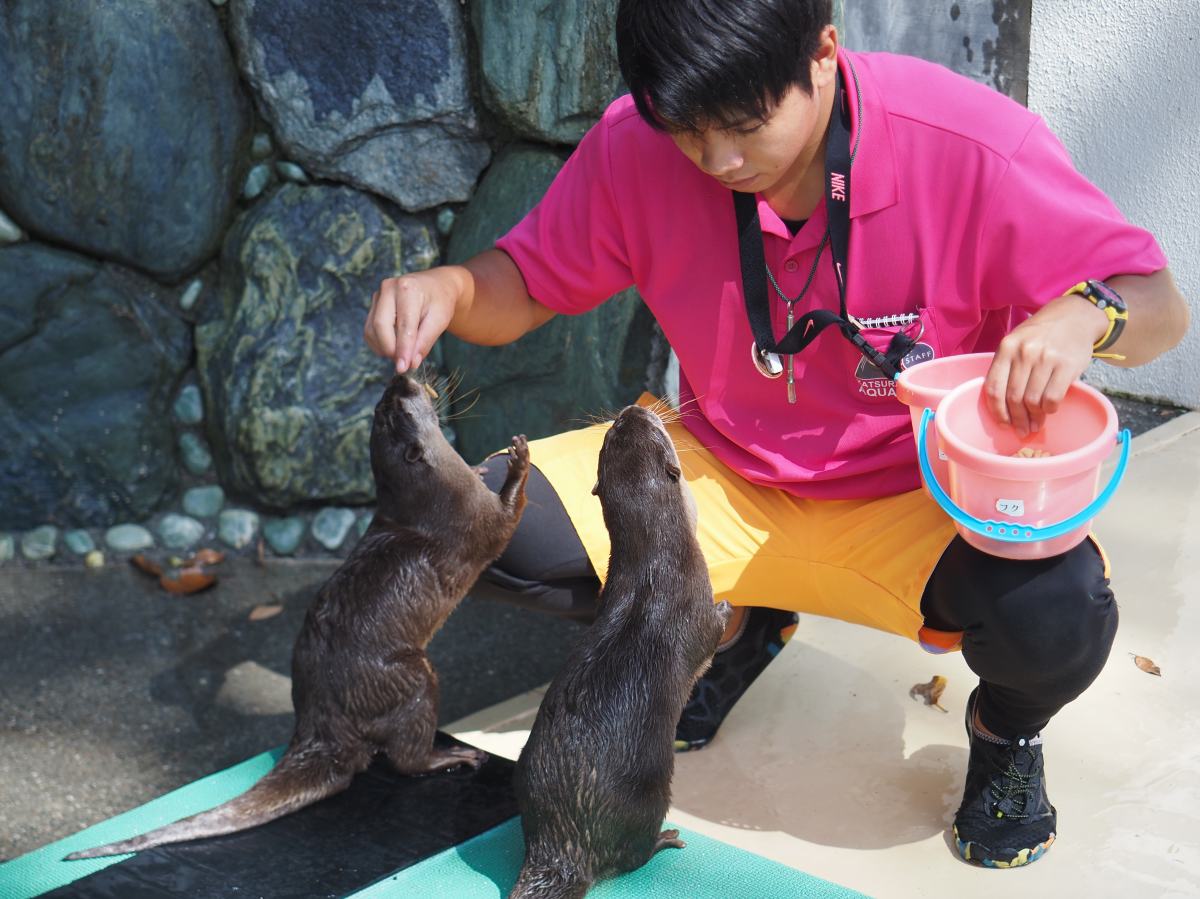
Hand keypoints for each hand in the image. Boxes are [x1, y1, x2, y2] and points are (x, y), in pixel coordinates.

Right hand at [363, 267, 465, 372]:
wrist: (434, 285)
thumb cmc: (439, 301)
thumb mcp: (440, 320)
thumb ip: (425, 341)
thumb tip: (411, 362)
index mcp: (408, 289)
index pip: (403, 325)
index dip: (402, 349)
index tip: (403, 368)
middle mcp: (388, 288)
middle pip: (381, 326)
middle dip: (390, 350)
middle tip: (404, 364)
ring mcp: (378, 296)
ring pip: (372, 330)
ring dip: (384, 348)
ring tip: (402, 353)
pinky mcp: (373, 305)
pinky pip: (369, 330)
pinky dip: (379, 344)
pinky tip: (394, 346)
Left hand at [983, 294, 1108, 435]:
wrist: (1074, 317)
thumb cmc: (1040, 336)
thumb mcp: (1016, 343)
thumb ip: (1007, 369)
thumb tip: (1003, 407)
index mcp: (1006, 348)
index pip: (994, 388)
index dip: (997, 411)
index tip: (1003, 424)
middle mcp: (1024, 353)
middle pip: (1014, 398)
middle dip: (1017, 419)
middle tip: (1022, 430)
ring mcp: (1046, 358)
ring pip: (1033, 400)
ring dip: (1034, 418)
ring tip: (1036, 424)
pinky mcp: (1067, 365)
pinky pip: (1052, 398)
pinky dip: (1049, 410)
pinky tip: (1049, 410)